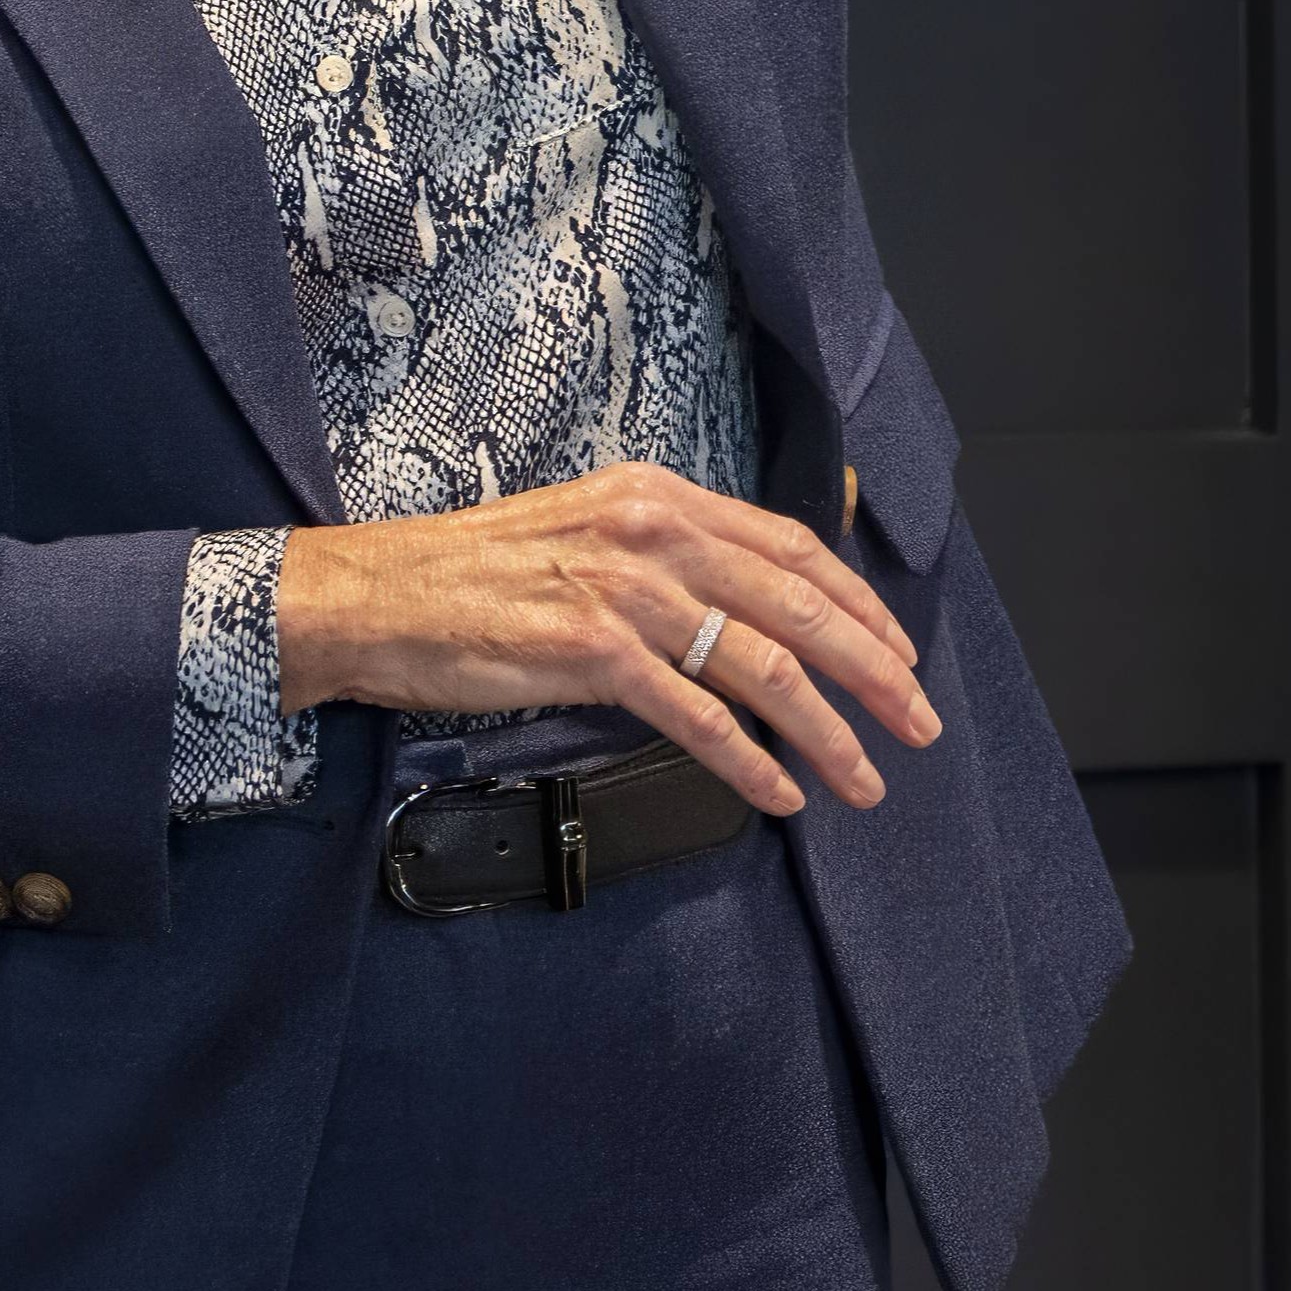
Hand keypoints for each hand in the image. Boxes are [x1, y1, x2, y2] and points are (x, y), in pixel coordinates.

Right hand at [271, 465, 941, 822]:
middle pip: (799, 604)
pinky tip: (780, 795)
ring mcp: (621, 589)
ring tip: (864, 778)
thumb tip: (745, 609)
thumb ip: (665, 557)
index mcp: (657, 495)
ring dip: (828, 730)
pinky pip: (696, 716)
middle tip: (918, 721)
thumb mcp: (584, 532)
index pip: (791, 546)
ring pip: (762, 663)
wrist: (372, 595)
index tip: (899, 653)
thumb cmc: (471, 576)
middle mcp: (650, 530)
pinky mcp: (588, 649)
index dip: (859, 604)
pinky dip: (750, 762)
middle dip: (873, 669)